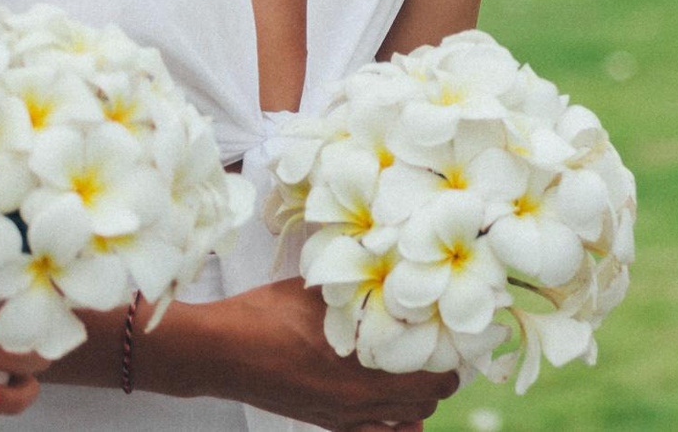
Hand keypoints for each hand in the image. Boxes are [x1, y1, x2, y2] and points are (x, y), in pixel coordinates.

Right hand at [198, 277, 459, 429]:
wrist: (218, 351)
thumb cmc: (267, 315)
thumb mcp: (323, 292)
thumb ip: (363, 284)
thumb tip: (397, 262)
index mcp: (364, 373)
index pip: (436, 380)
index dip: (454, 357)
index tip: (459, 332)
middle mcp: (358, 404)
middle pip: (426, 402)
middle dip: (440, 375)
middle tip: (442, 342)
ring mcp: (341, 418)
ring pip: (403, 421)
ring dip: (417, 397)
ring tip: (419, 365)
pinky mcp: (324, 422)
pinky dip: (391, 419)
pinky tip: (390, 396)